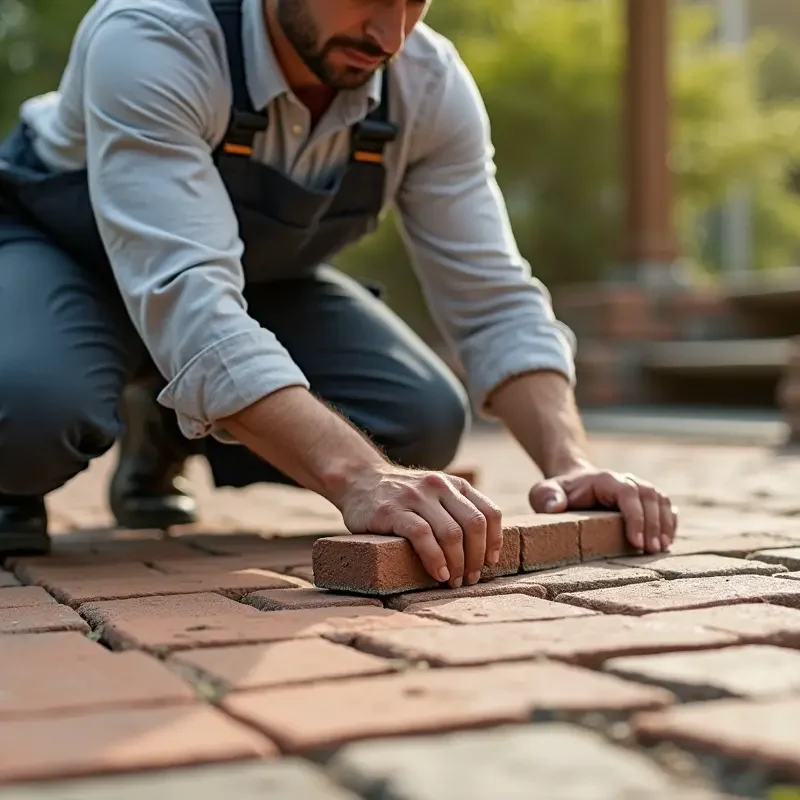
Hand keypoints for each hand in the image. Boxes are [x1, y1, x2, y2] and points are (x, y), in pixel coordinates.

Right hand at [338, 465, 502, 587]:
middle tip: (470, 579)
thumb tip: (484, 552)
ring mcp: (415, 496)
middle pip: (474, 525)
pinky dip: (435, 559)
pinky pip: (422, 536)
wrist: (359, 480)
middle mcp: (438, 486)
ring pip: (451, 533)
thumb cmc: (401, 497)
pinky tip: (438, 573)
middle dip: (476, 557)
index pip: (489, 513)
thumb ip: (456, 511)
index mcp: (454, 485)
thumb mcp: (434, 495)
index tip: (490, 564)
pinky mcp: (392, 510)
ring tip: (454, 581)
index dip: (495, 542)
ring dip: (458, 563)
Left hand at [529, 467, 677, 552]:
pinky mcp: (645, 499)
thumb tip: (555, 506)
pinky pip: (665, 506)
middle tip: (651, 550)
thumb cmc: (560, 492)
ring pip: (661, 500)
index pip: (628, 493)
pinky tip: (667, 541)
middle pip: (649, 496)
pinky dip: (669, 522)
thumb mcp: (544, 492)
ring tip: (660, 549)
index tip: (636, 542)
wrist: (573, 483)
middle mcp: (626, 480)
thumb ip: (546, 497)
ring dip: (664, 524)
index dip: (635, 516)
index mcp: (605, 479)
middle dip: (653, 524)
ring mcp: (638, 488)